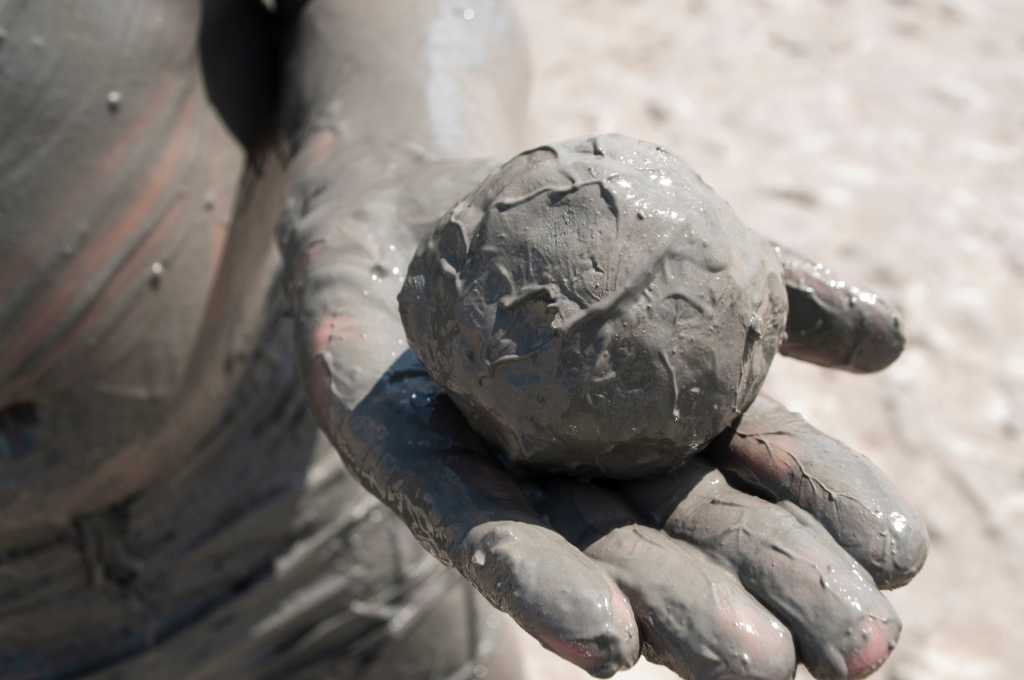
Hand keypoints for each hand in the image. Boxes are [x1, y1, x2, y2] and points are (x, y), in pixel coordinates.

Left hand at [280, 153, 925, 679]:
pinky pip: (469, 523)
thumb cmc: (562, 224)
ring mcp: (493, 478)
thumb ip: (779, 294)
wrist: (412, 197)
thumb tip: (897, 343)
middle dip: (770, 593)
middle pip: (682, 541)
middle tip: (860, 650)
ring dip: (672, 612)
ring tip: (754, 660)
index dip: (824, 518)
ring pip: (592, 555)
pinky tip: (601, 638)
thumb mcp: (686, 242)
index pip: (749, 482)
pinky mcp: (403, 463)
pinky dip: (535, 581)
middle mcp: (578, 475)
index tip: (905, 558)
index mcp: (649, 433)